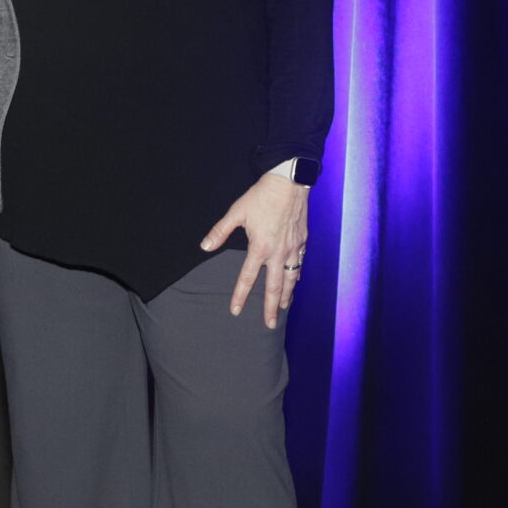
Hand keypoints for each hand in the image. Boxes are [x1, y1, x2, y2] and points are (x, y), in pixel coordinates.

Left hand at [199, 174, 312, 328]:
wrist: (289, 183)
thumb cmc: (261, 197)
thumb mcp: (236, 212)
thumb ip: (220, 232)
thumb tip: (205, 246)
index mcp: (260, 247)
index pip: (247, 278)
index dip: (240, 296)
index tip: (236, 311)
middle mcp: (278, 252)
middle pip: (275, 287)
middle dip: (272, 308)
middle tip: (270, 324)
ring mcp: (293, 248)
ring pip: (291, 278)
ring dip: (287, 295)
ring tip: (284, 308)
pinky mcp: (303, 241)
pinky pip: (300, 264)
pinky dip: (297, 276)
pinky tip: (295, 281)